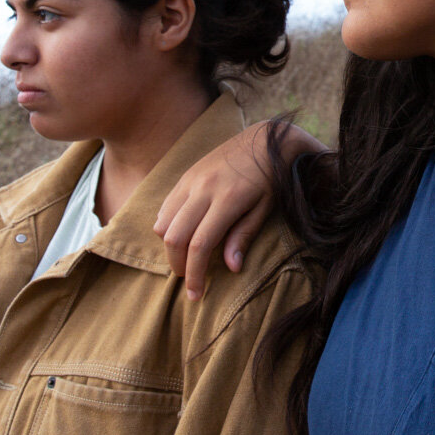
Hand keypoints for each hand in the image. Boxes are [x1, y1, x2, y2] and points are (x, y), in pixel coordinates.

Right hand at [153, 120, 325, 298]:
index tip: (196, 295)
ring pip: (163, 223)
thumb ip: (244, 235)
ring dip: (169, 247)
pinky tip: (181, 235)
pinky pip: (165, 206)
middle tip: (190, 280)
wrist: (265, 139)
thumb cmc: (271, 178)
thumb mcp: (265, 207)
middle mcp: (203, 189)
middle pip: (174, 237)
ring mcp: (191, 180)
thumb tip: (230, 268)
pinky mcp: (185, 175)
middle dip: (178, 265)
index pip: (200, 245)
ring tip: (185, 258)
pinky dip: (166, 226)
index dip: (194, 274)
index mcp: (227, 199)